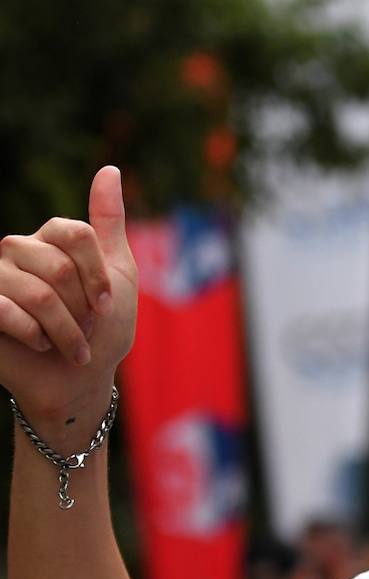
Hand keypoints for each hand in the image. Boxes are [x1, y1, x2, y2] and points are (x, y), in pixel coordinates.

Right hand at [0, 166, 137, 441]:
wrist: (80, 379)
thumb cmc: (103, 329)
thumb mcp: (119, 274)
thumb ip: (109, 223)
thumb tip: (109, 169)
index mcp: (51, 239)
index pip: (75, 232)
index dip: (96, 275)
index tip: (106, 304)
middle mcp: (18, 251)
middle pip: (59, 268)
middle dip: (83, 309)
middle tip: (86, 328)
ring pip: (38, 295)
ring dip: (66, 330)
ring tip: (70, 345)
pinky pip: (8, 312)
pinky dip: (36, 337)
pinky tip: (40, 345)